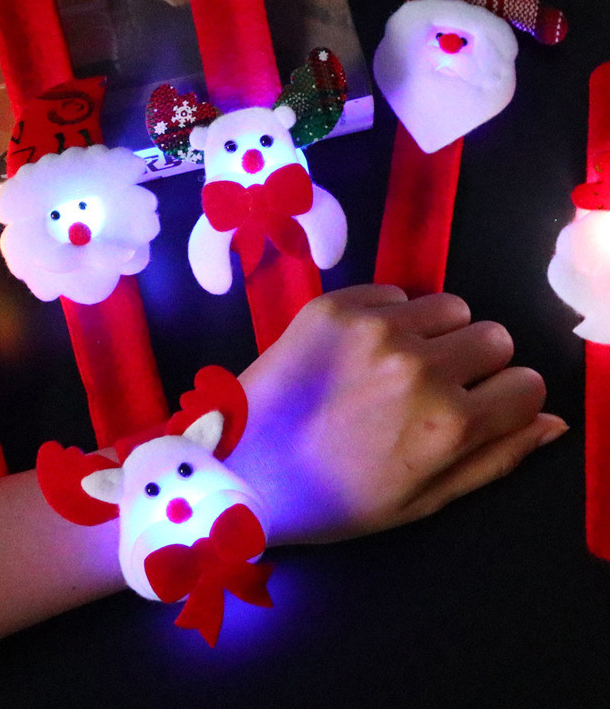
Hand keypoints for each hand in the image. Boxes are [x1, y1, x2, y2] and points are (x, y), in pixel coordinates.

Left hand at [230, 284, 566, 545]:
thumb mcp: (420, 500)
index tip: (476, 408)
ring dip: (435, 334)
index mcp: (449, 425)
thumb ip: (493, 459)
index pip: (526, 385)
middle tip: (429, 388)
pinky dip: (387, 316)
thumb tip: (551, 421)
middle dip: (474, 363)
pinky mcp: (335, 304)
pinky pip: (395, 292)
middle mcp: (421, 366)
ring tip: (392, 365)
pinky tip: (355, 349)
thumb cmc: (333, 497)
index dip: (504, 400)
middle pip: (494, 337)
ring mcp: (375, 328)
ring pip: (449, 307)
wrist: (242, 465)